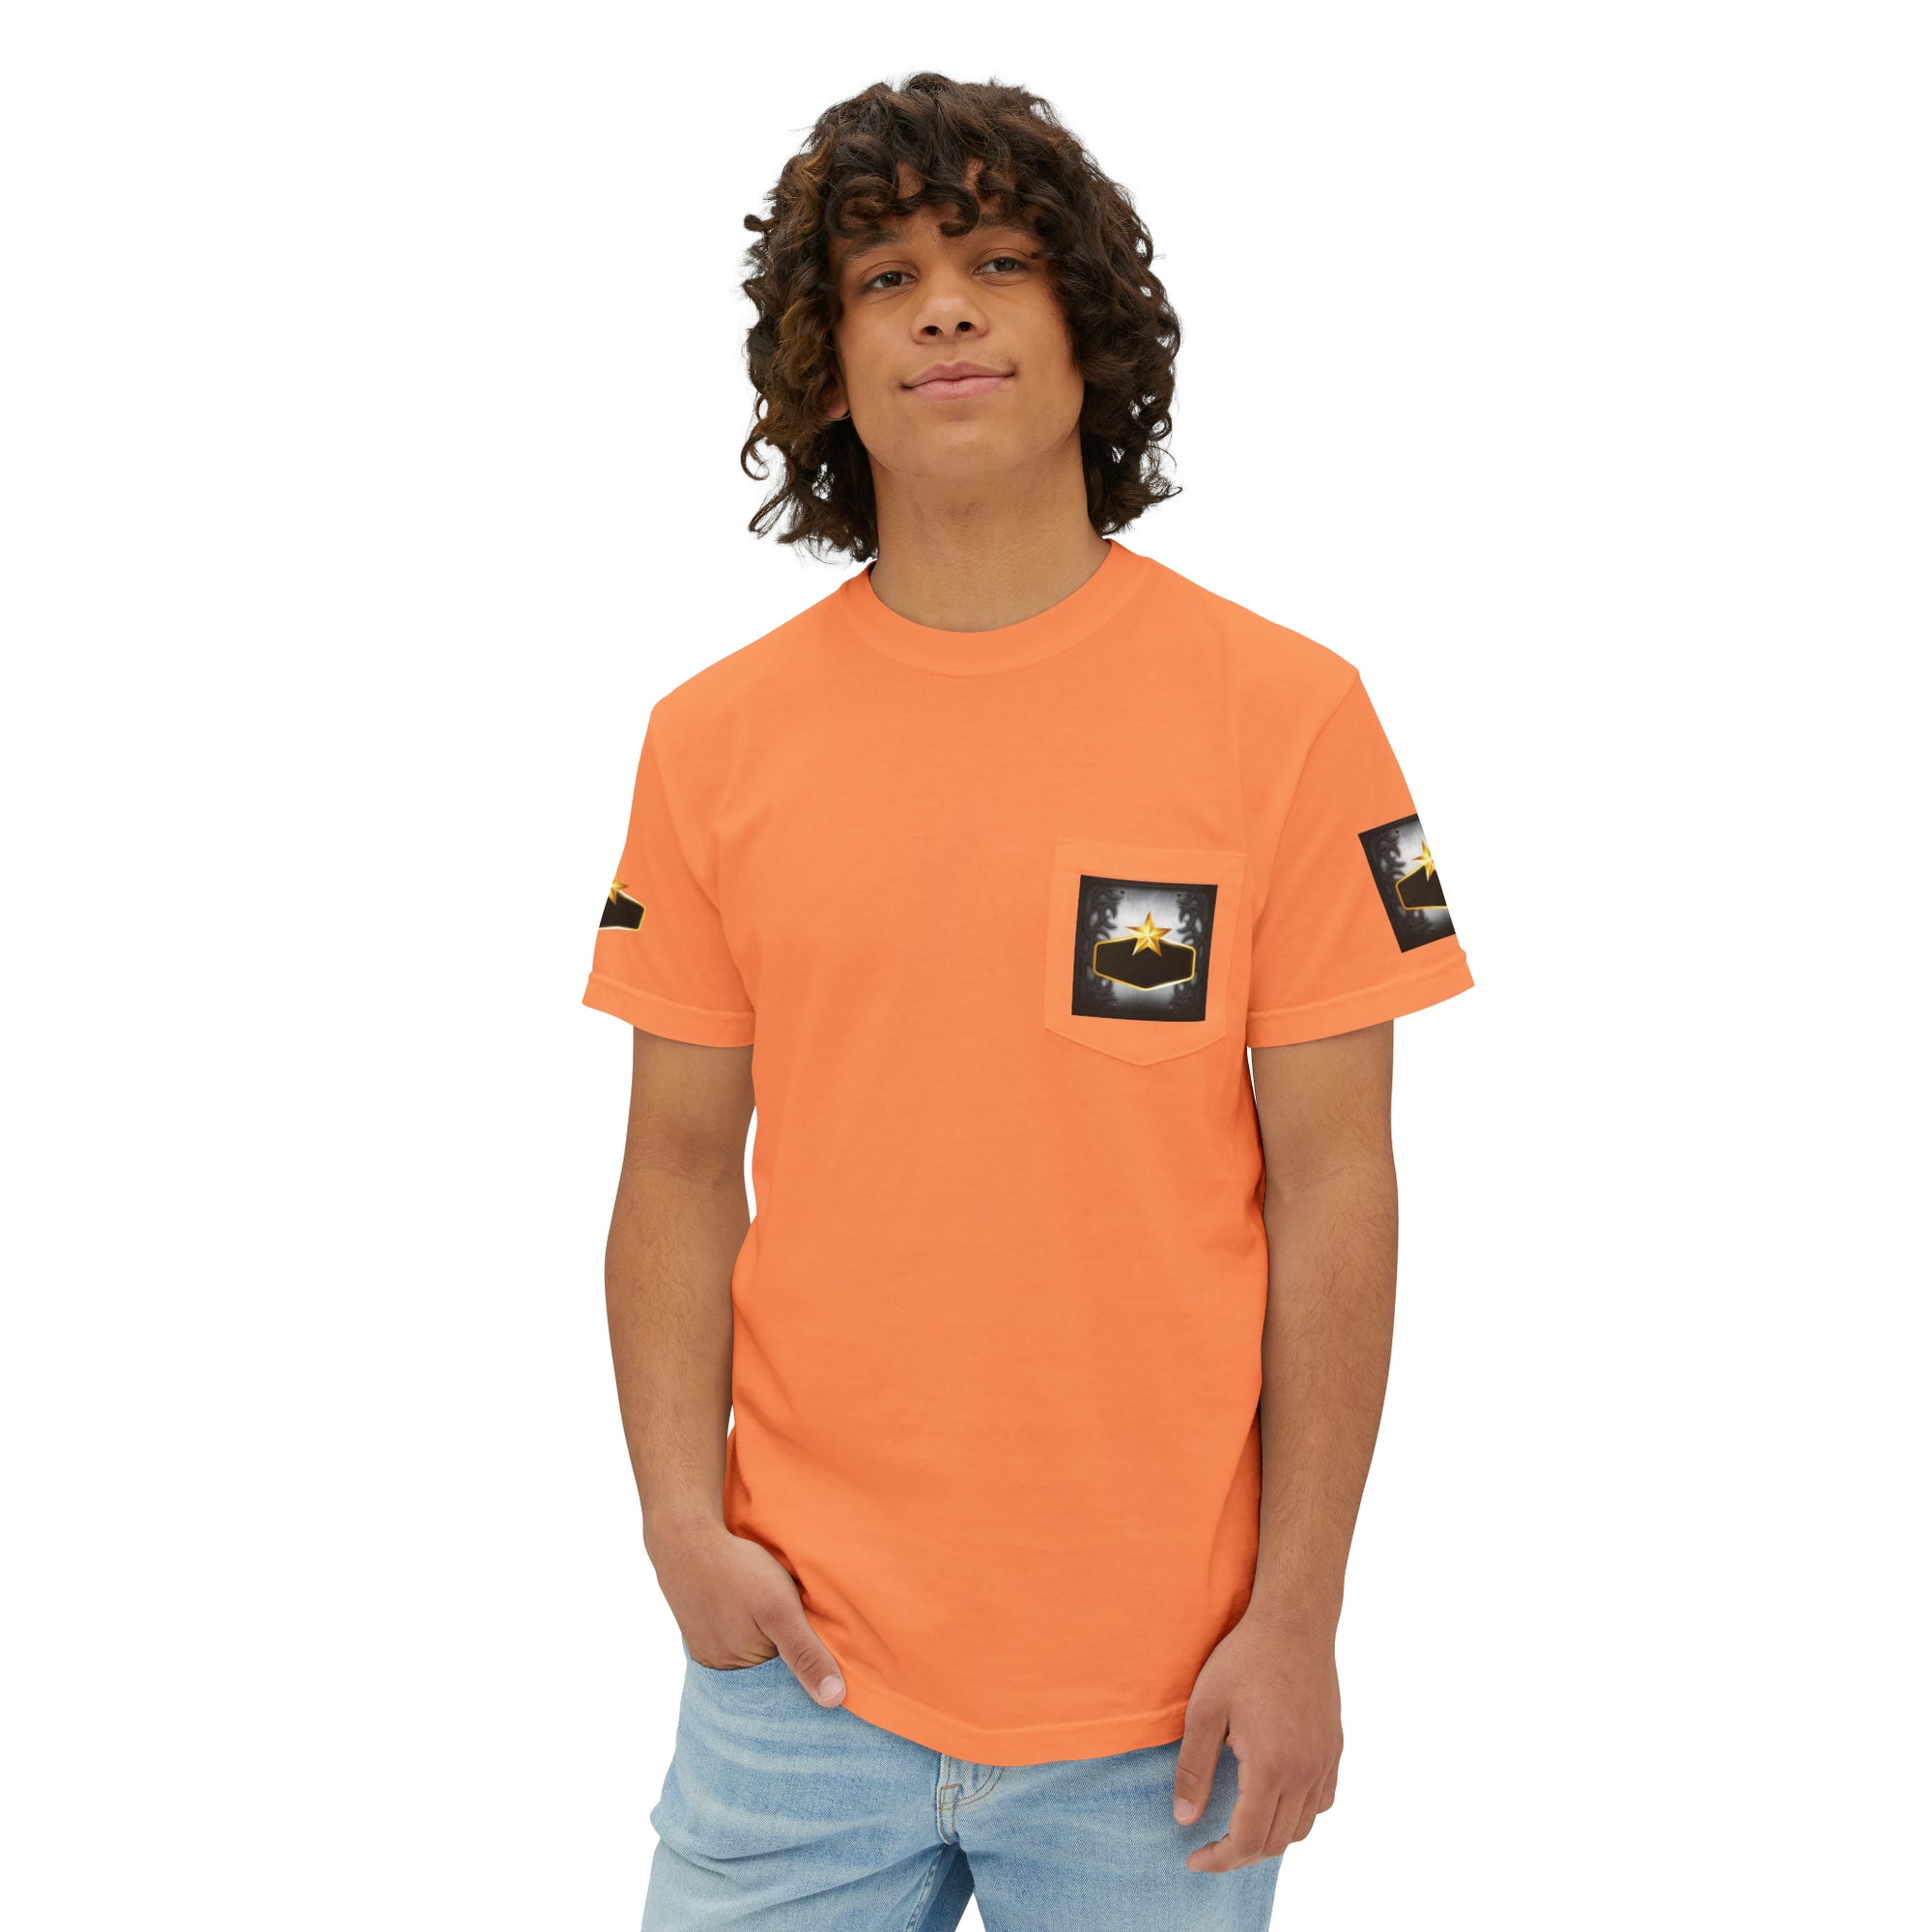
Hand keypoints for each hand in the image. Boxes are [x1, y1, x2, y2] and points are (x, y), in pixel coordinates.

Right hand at [652, 1520, 847, 1707]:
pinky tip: (749, 1603)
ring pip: (750, 1649)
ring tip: (772, 1609)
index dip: (806, 1663)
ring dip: (765, 1634)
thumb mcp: (780, 1610)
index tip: (822, 1641)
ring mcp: (707, 1647)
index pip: (786, 1681)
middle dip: (785, 1648)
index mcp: (742, 1672)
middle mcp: (722, 1668)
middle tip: (797, 1616)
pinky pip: (731, 1634)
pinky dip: (746, 1623)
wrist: (686, 1539)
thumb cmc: (736, 1572)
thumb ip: (805, 1653)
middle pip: (768, 1666)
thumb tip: (834, 1700)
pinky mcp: (699, 1627)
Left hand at [1171, 1606, 1341, 1871]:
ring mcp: (1324, 1761)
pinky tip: (1274, 1801)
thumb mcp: (1205, 1709)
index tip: (1194, 1860)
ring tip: (1238, 1829)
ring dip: (1270, 1838)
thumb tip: (1185, 1819)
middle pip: (1275, 1841)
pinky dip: (1298, 1816)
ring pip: (1302, 1827)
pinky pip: (1322, 1802)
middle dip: (1240, 1855)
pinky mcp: (1333, 1748)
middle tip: (1209, 1848)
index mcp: (1271, 1767)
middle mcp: (1305, 1772)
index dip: (1219, 1859)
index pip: (1247, 1839)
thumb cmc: (1245, 1659)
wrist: (1294, 1622)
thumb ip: (1194, 1768)